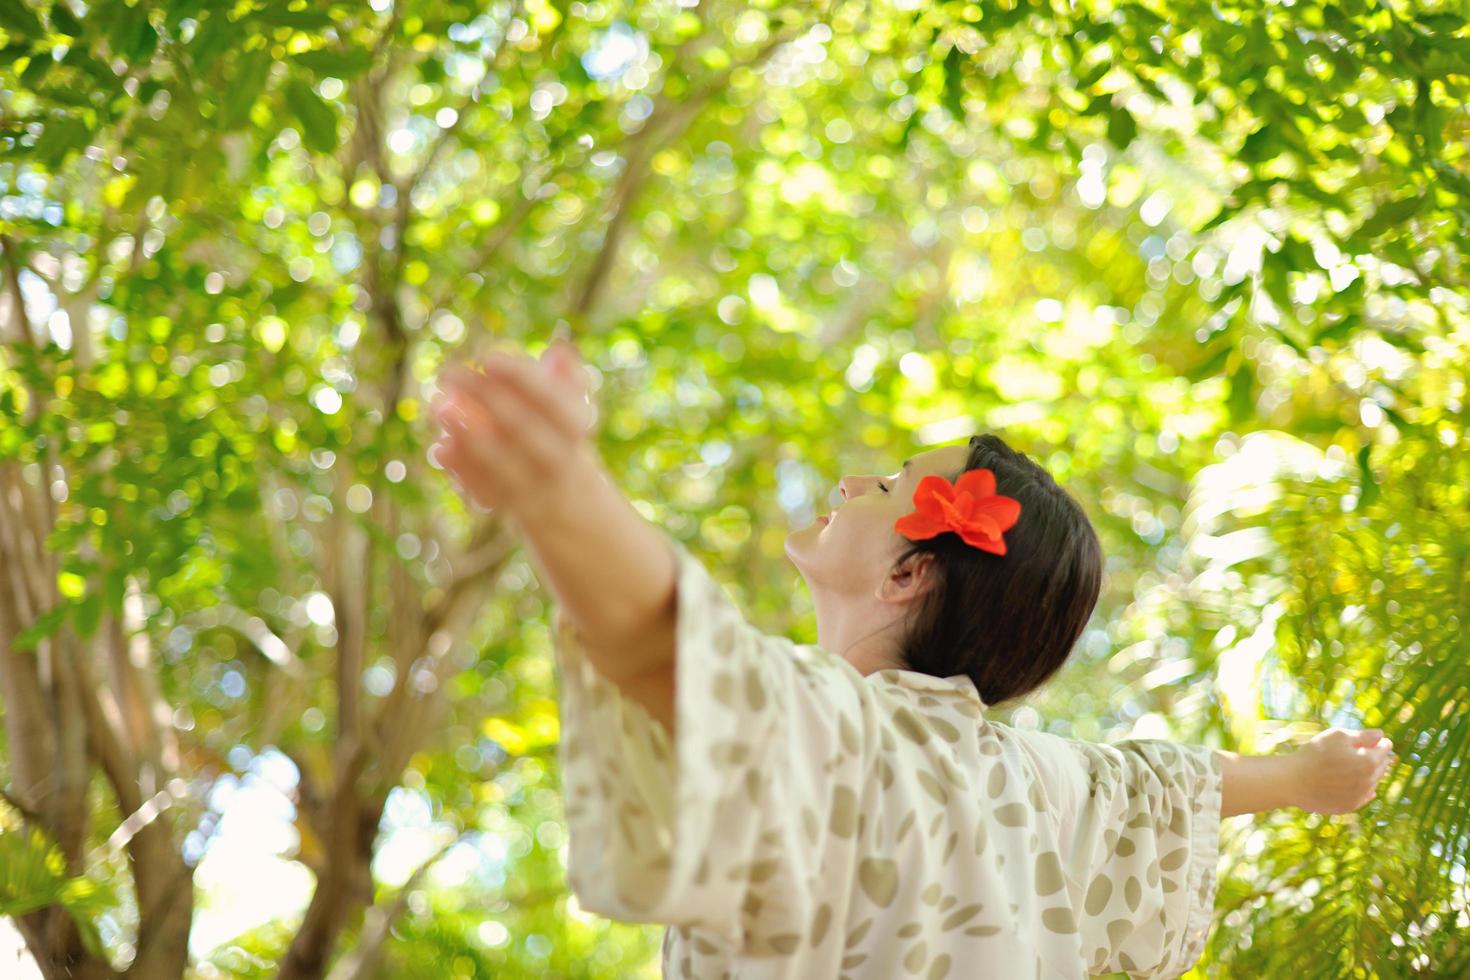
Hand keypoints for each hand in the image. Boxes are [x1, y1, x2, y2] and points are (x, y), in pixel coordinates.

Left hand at [429, 339, 599, 518]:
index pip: (552, 401)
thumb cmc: (559, 434)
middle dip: (485, 399)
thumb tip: (559, 352)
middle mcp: (558, 460)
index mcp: (576, 429)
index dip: (522, 379)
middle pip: (523, 429)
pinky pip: (481, 488)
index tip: (489, 358)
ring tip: (436, 405)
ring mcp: (533, 487)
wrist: (565, 495)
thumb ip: (567, 378)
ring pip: (499, 463)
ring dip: (465, 434)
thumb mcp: (572, 406)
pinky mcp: (508, 506)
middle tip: (449, 372)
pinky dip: (460, 468)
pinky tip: (439, 446)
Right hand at [1288, 727, 1396, 814]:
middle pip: (1382, 765)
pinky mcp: (1351, 806)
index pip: (1385, 747)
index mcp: (1369, 761)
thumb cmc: (1314, 754)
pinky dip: (1361, 786)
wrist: (1294, 781)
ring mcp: (1361, 796)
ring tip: (1347, 765)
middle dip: (1374, 756)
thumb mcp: (1337, 736)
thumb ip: (1363, 735)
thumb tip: (1381, 735)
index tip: (1364, 738)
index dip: (1376, 740)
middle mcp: (1370, 781)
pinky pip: (1364, 795)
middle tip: (1356, 750)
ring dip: (1367, 772)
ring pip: (1374, 780)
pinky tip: (1349, 781)